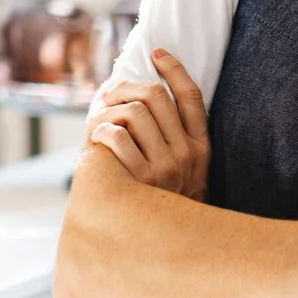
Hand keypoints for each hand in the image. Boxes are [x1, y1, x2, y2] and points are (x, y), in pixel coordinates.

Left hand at [87, 50, 210, 199]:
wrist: (166, 245)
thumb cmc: (166, 202)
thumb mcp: (186, 171)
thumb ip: (175, 140)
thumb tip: (148, 99)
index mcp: (201, 146)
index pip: (191, 96)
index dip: (175, 68)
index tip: (157, 52)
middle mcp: (187, 154)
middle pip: (157, 97)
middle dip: (127, 86)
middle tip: (110, 91)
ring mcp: (165, 167)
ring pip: (135, 112)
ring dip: (110, 108)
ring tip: (99, 116)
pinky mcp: (140, 180)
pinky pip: (116, 137)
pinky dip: (101, 130)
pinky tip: (96, 136)